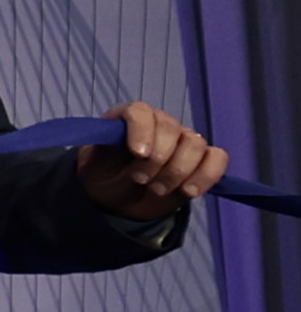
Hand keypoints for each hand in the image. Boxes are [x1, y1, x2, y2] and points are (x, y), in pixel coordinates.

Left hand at [81, 100, 225, 221]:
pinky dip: (206, 175)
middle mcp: (160, 124)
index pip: (141, 112)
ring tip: (158, 189)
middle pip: (173, 129)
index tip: (138, 154)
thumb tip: (112, 142)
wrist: (119, 199)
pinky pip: (217, 158)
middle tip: (140, 180)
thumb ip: (103, 153)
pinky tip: (188, 191)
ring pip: (196, 145)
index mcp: (129, 118)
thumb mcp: (93, 166)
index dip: (142, 131)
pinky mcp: (202, 160)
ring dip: (178, 171)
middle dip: (158, 160)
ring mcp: (184, 140)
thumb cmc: (104, 176)